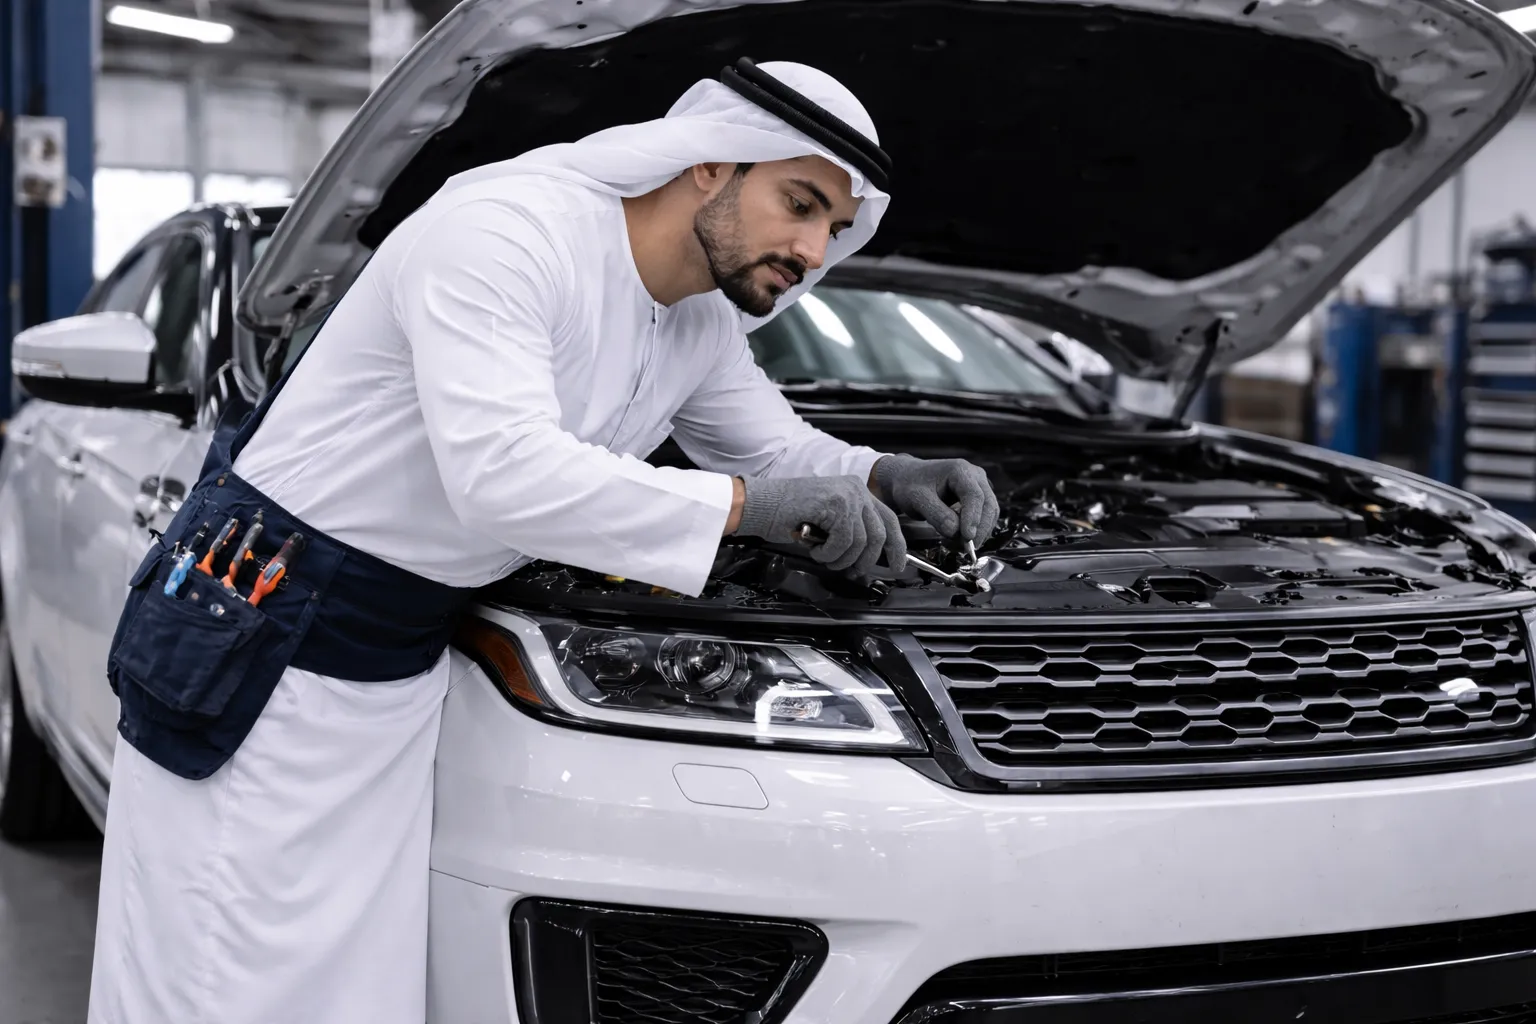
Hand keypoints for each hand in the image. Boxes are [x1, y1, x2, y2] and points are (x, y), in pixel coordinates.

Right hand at [733, 475, 907, 574]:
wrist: (760, 504)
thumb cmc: (787, 514)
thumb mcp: (828, 521)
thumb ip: (851, 530)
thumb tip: (870, 557)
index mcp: (856, 490)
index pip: (889, 520)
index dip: (897, 547)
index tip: (897, 566)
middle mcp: (855, 489)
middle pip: (880, 534)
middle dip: (867, 560)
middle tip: (850, 570)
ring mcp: (846, 495)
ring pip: (862, 542)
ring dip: (842, 558)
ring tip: (824, 556)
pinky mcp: (835, 504)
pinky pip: (844, 542)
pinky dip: (829, 553)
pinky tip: (815, 549)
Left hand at [874, 454, 999, 543]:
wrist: (908, 480)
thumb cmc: (911, 485)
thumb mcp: (917, 499)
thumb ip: (936, 515)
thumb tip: (955, 532)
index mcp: (960, 470)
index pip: (974, 495)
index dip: (973, 517)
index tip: (967, 536)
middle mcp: (974, 476)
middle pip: (988, 504)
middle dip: (980, 529)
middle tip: (967, 548)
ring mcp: (979, 487)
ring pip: (989, 513)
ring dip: (979, 532)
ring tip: (958, 545)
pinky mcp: (977, 500)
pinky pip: (983, 517)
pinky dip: (975, 531)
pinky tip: (959, 540)